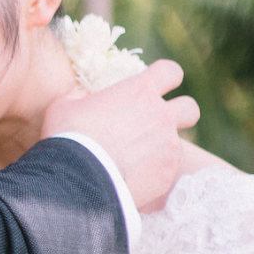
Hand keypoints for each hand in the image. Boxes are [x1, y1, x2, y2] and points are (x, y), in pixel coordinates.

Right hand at [41, 60, 199, 209]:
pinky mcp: (167, 174)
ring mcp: (169, 147)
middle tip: (158, 124)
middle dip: (180, 114)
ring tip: (132, 160)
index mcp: (139, 91)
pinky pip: (166, 170)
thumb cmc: (68, 137)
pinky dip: (152, 173)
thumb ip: (80, 95)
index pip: (171, 72)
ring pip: (176, 144)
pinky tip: (130, 179)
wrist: (78, 181)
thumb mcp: (63, 106)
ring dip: (160, 148)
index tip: (156, 86)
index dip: (166, 77)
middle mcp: (162, 116)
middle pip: (191, 108)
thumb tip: (84, 95)